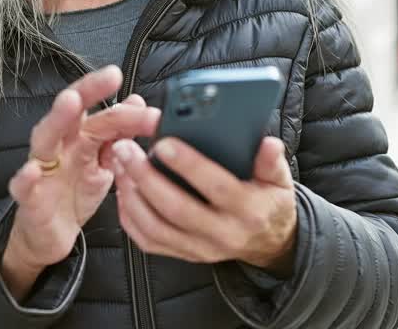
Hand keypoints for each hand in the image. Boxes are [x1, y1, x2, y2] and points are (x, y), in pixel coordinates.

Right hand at [2, 66, 160, 297]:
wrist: (51, 235)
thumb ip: (119, 134)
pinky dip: (25, 177)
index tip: (151, 109)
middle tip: (110, 76)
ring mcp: (42, 168)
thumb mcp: (104, 164)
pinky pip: (23, 185)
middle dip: (90, 91)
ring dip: (58, 118)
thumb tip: (137, 101)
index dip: (127, 110)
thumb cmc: (76, 194)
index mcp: (81, 138)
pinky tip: (32, 171)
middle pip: (73, 112)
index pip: (103, 114)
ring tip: (70, 102)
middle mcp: (60, 146)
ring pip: (46, 137)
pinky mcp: (29, 197)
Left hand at [112, 136, 297, 276]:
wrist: (268, 242)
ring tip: (120, 165)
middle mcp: (222, 233)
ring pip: (156, 228)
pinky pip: (149, 241)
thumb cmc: (268, 202)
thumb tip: (268, 144)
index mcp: (248, 210)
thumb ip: (270, 161)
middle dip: (146, 177)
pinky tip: (123, 191)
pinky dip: (130, 217)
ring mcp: (200, 248)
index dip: (189, 165)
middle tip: (126, 150)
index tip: (164, 142)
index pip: (216, 187)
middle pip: (177, 209)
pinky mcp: (184, 254)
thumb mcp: (278, 179)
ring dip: (132, 196)